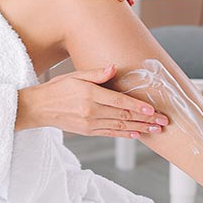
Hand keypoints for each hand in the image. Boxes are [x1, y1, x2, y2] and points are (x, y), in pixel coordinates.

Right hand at [15, 64, 168, 137]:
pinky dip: (125, 134)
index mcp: (89, 95)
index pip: (119, 102)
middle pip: (124, 116)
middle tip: (163, 121)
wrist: (39, 108)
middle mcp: (91, 112)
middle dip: (145, 119)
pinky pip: (110, 133)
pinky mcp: (88, 131)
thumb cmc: (57, 88)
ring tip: (156, 130)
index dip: (137, 107)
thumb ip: (96, 74)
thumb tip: (113, 68)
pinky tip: (137, 134)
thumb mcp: (75, 75)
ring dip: (140, 128)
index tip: (152, 110)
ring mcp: (90, 124)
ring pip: (120, 127)